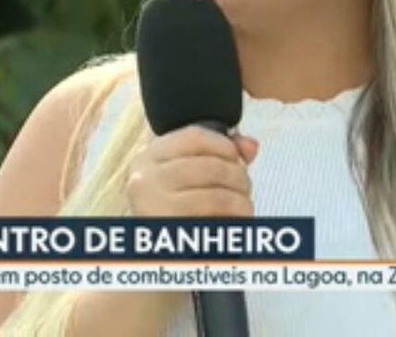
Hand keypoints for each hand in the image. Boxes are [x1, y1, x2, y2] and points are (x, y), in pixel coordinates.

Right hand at [127, 126, 259, 217]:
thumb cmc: (177, 215)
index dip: (224, 144)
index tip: (236, 157)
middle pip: (209, 165)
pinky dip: (235, 217)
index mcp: (148, 158)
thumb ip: (220, 155)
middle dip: (238, 176)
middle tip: (245, 188)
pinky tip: (237, 221)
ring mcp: (154, 203)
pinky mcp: (170, 228)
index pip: (193, 136)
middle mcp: (145, 178)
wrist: (160, 258)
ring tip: (244, 207)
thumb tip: (250, 146)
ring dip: (240, 200)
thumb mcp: (190, 178)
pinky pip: (215, 216)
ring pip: (216, 193)